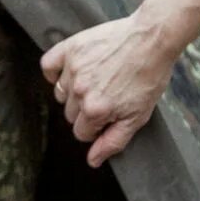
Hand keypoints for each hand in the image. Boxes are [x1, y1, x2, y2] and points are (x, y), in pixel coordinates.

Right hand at [41, 12, 177, 166]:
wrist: (152, 39)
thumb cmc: (148, 77)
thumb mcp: (137, 116)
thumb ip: (113, 141)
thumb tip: (92, 161)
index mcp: (95, 110)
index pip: (81, 132)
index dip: (96, 127)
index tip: (109, 114)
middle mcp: (80, 91)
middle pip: (71, 114)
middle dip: (86, 110)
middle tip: (107, 95)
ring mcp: (73, 68)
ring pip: (61, 93)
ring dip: (74, 91)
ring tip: (97, 80)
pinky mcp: (70, 48)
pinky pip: (48, 65)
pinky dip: (54, 71)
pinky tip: (68, 72)